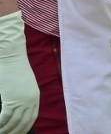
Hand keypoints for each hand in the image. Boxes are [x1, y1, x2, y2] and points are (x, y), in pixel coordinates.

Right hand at [0, 11, 38, 133]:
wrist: (11, 56)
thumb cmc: (14, 69)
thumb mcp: (23, 85)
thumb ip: (22, 97)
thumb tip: (16, 108)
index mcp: (35, 96)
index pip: (31, 118)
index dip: (24, 127)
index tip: (17, 133)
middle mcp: (31, 100)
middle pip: (23, 123)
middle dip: (14, 132)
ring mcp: (22, 100)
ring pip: (13, 122)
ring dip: (5, 130)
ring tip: (0, 133)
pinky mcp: (11, 99)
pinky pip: (5, 118)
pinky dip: (0, 124)